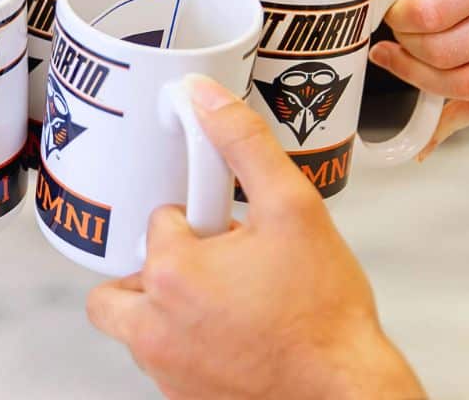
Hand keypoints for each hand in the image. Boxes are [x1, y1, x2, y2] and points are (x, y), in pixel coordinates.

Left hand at [87, 76, 424, 399]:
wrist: (343, 394)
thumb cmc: (322, 317)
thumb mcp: (293, 209)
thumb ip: (245, 145)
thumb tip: (205, 98)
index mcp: (171, 272)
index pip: (160, 222)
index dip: (199, 222)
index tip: (227, 233)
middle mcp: (152, 326)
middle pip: (126, 278)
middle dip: (160, 267)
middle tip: (206, 268)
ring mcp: (162, 367)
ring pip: (135, 320)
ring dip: (165, 305)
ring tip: (221, 299)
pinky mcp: (177, 397)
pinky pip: (158, 357)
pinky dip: (180, 342)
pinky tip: (227, 333)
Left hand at [372, 0, 468, 157]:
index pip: (433, 10)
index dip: (400, 15)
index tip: (391, 8)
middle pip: (445, 51)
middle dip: (406, 45)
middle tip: (394, 31)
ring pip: (467, 85)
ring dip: (420, 79)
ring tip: (398, 59)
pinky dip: (457, 118)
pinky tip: (432, 124)